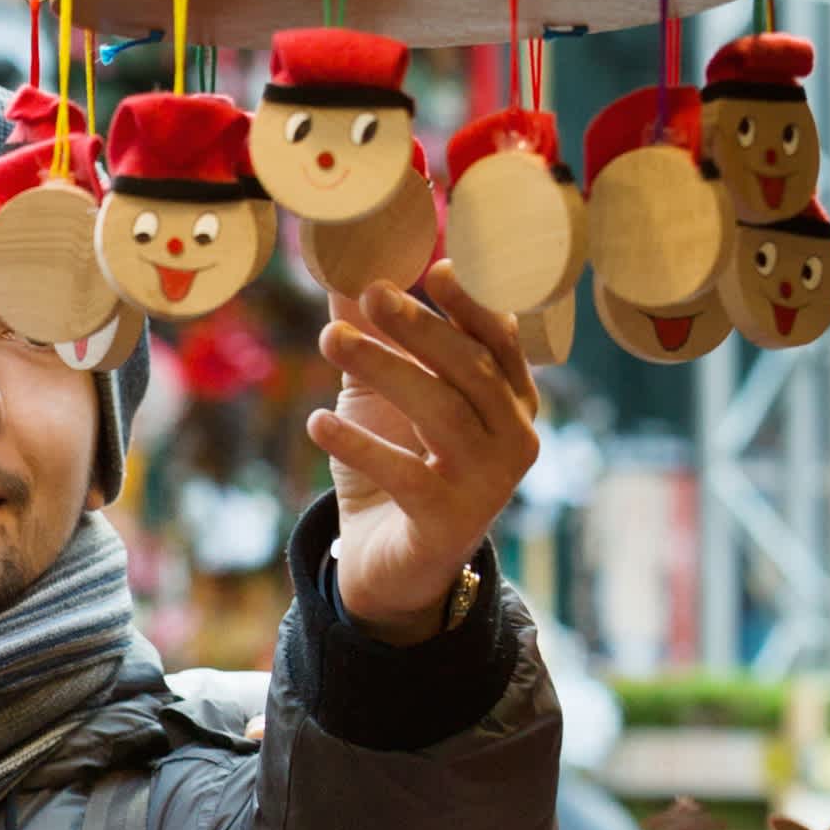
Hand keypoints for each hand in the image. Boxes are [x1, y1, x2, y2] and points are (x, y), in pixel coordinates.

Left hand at [311, 266, 539, 644]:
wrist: (392, 563)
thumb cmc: (398, 465)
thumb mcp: (383, 395)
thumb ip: (375, 337)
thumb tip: (341, 270)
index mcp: (510, 400)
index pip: (500, 341)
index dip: (472, 303)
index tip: (437, 265)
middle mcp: (513, 437)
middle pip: (471, 370)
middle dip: (419, 328)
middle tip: (370, 293)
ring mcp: (487, 482)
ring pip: (440, 414)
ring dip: (385, 371)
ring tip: (330, 340)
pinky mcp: (448, 521)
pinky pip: (404, 474)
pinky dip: (358, 446)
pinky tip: (316, 422)